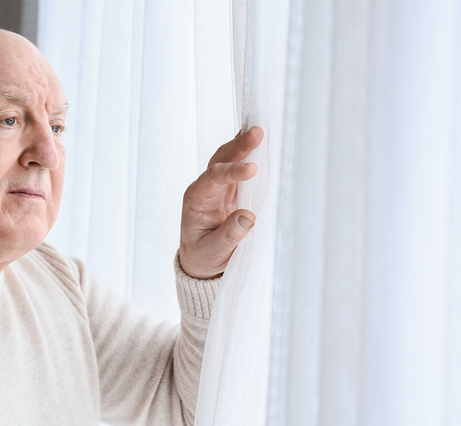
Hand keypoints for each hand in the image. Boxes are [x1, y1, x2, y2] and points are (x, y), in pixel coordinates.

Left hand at [178, 126, 263, 278]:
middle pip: (221, 159)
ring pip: (231, 157)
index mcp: (196, 199)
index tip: (252, 169)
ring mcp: (219, 185)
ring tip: (262, 129)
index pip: (213, 179)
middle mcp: (206, 187)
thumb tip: (247, 218)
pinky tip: (263, 140)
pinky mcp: (233, 188)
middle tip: (258, 132)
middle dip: (239, 146)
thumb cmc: (204, 256)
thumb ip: (228, 236)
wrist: (202, 260)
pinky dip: (252, 152)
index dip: (232, 171)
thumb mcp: (213, 252)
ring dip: (246, 144)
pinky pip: (242, 166)